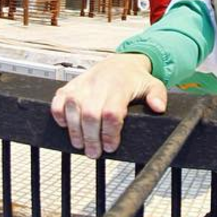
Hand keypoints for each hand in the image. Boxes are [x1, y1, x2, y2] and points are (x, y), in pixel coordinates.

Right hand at [51, 54, 166, 158]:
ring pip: (72, 109)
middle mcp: (98, 85)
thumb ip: (158, 96)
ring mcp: (82, 85)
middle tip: (95, 153)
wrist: (119, 63)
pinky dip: (59, 116)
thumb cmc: (135, 79)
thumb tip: (158, 108)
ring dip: (75, 132)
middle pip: (90, 115)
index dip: (110, 133)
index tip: (111, 146)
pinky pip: (58, 101)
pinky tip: (67, 127)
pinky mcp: (70, 86)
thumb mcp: (154, 85)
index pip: (111, 113)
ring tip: (82, 146)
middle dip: (92, 138)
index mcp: (119, 86)